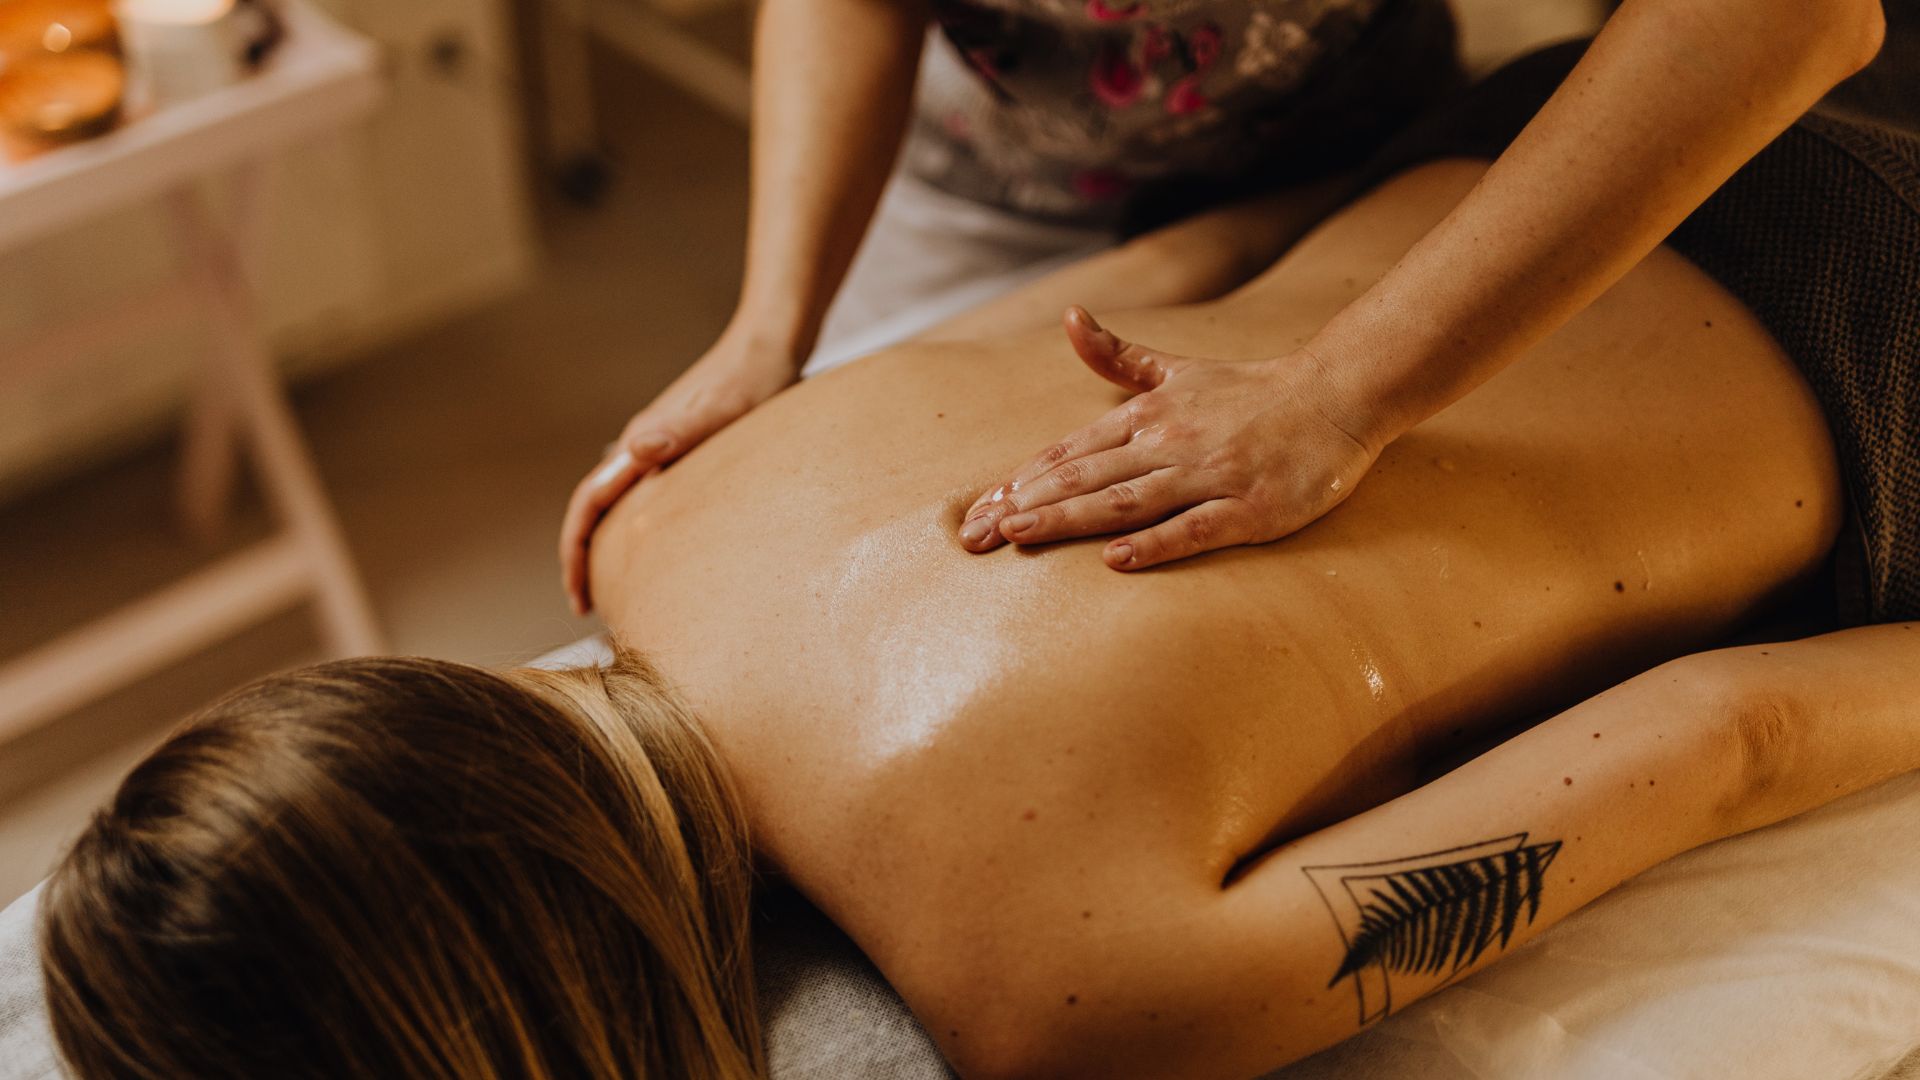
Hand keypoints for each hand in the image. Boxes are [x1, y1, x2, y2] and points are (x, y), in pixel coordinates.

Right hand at [560, 329, 799, 613]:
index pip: (589, 502)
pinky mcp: (685, 449)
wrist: (770, 345)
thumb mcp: (720, 408)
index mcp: (641, 442)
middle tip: (588, 606)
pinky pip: (648, 496)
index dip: (575, 550)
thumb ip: (681, 428)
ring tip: (618, 588)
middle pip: (596, 508)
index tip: (576, 592)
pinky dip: (640, 529)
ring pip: (620, 504)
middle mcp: (642, 446)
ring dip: (609, 544)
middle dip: (584, 557)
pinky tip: (664, 550)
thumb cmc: (751, 377)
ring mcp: (662, 447)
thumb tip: (636, 447)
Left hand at [958, 307, 1381, 569]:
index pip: (1072, 451)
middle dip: (1027, 507)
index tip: (981, 506)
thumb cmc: (1252, 391)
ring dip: (1070, 519)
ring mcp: (1210, 476)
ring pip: (1127, 501)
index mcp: (1149, 416)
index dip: (1024, 480)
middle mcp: (1171, 443)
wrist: (1338, 395)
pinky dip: (1155, 543)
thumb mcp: (1178, 369)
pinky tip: (1115, 560)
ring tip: (1020, 535)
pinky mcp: (1250, 508)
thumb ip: (1118, 355)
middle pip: (1086, 478)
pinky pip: (1195, 528)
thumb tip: (1069, 318)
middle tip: (976, 536)